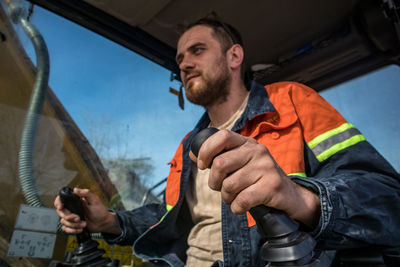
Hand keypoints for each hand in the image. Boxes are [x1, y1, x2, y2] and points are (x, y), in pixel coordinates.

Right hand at [54, 188, 120, 234]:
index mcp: (75, 201)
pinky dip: (72, 230)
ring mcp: (71, 217)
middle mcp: (71, 209)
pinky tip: (80, 229)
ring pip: (64, 222)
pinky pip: (65, 229)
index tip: (61, 207)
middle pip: (61, 212)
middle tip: (78, 218)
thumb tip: (76, 189)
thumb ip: (86, 193)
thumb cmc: (100, 211)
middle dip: (69, 217)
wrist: (103, 223)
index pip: (61, 199)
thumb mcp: (95, 200)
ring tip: (84, 224)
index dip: (58, 203)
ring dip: (74, 225)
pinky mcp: (72, 225)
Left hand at [189, 129, 319, 226]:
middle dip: (214, 182)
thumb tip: (192, 155)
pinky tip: (242, 206)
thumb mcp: (241, 164)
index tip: (202, 165)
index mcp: (247, 143)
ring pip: (229, 185)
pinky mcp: (272, 185)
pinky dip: (237, 208)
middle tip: (221, 188)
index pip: (222, 136)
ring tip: (235, 198)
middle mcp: (257, 151)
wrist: (290, 197)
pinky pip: (242, 200)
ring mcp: (266, 167)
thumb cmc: (258, 180)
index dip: (206, 150)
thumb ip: (219, 158)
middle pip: (220, 164)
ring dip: (227, 198)